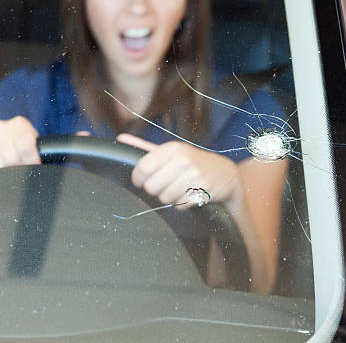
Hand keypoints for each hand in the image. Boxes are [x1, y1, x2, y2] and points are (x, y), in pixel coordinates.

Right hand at [0, 116, 39, 171]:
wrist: (8, 141)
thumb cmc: (25, 146)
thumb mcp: (35, 146)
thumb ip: (39, 152)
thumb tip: (39, 165)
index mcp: (19, 124)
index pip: (25, 146)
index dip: (31, 161)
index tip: (34, 166)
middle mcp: (1, 126)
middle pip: (10, 158)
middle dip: (17, 169)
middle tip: (20, 171)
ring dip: (4, 172)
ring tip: (9, 169)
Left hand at [117, 133, 240, 207]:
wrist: (226, 174)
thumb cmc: (192, 162)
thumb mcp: (171, 152)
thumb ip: (144, 148)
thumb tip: (120, 139)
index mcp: (172, 148)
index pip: (142, 168)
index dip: (138, 179)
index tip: (143, 180)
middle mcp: (183, 160)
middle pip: (151, 187)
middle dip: (156, 190)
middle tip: (166, 184)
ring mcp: (195, 176)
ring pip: (165, 198)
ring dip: (170, 198)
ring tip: (180, 189)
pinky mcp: (204, 191)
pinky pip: (179, 206)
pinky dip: (182, 204)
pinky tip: (190, 195)